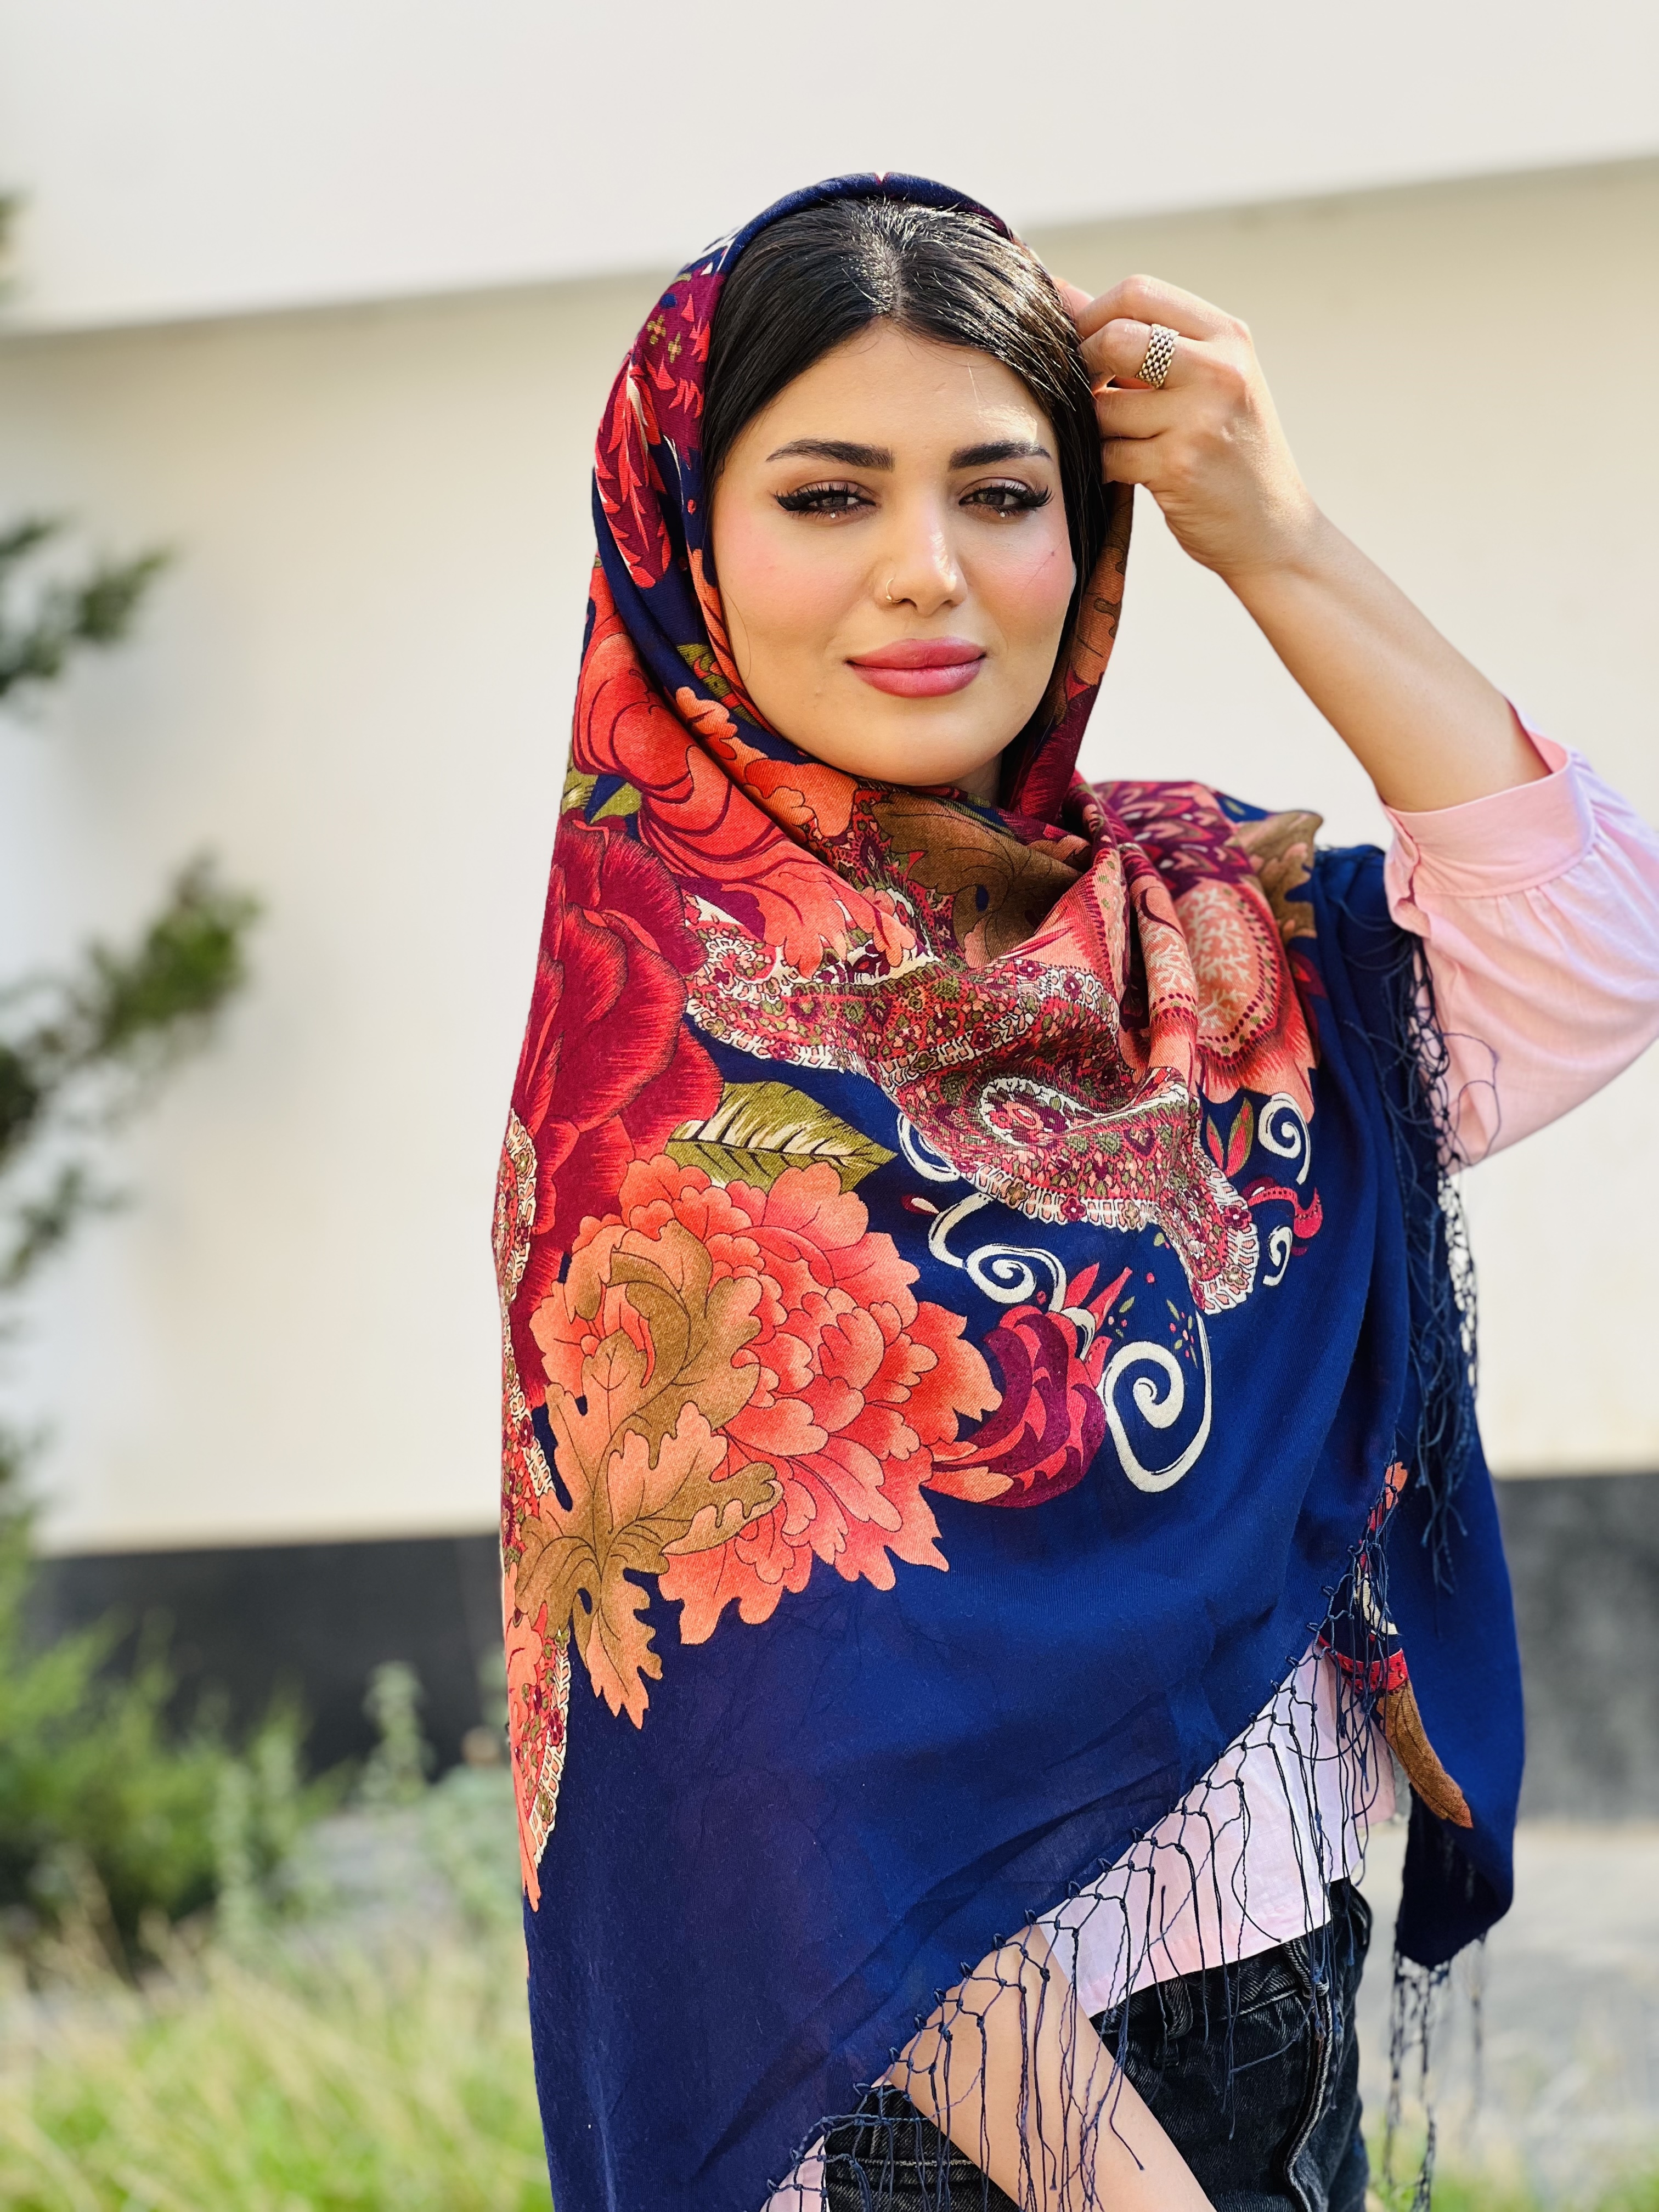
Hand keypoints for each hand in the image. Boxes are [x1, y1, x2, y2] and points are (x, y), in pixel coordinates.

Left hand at [1060, 275, 1318, 585]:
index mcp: (1227, 337)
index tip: (1077, 344)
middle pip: (1115, 338)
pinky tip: (1124, 472)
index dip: (1091, 315)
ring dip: (1094, 426)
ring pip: (1103, 406)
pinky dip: (1102, 465)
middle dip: (1082, 365)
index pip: (1138, 293)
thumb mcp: (1203, 382)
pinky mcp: (1178, 467)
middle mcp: (1220, 369)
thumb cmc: (1227, 451)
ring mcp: (1200, 418)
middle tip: (1080, 393)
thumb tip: (1059, 290)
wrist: (1273, 530)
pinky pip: (1107, 454)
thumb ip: (1140, 338)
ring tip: (1118, 440)